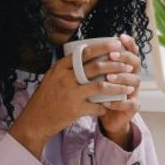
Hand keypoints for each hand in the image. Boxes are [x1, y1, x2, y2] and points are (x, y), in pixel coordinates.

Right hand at [9, 40, 134, 158]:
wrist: (35, 120)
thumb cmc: (46, 98)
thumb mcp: (52, 78)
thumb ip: (67, 68)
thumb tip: (85, 54)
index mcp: (60, 68)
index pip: (85, 52)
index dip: (103, 47)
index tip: (117, 44)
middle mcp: (65, 78)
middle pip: (96, 67)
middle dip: (116, 65)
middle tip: (129, 65)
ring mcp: (70, 94)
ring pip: (101, 86)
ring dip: (117, 86)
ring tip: (129, 86)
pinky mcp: (75, 110)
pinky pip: (97, 106)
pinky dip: (106, 106)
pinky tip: (112, 105)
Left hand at [97, 35, 142, 147]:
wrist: (108, 118)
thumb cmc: (99, 95)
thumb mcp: (96, 78)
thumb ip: (94, 64)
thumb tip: (79, 47)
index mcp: (124, 68)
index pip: (130, 51)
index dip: (128, 43)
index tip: (120, 37)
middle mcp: (132, 77)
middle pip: (135, 62)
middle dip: (124, 57)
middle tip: (111, 55)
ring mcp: (134, 92)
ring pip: (135, 81)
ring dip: (122, 78)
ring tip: (109, 78)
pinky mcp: (132, 108)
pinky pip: (130, 104)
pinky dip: (119, 103)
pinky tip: (107, 102)